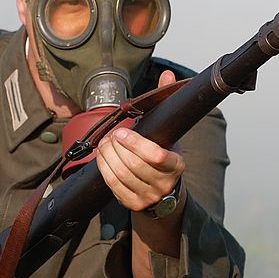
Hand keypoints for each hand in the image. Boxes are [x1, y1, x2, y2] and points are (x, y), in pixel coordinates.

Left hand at [95, 70, 184, 211]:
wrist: (161, 190)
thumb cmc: (162, 154)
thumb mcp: (167, 131)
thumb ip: (165, 103)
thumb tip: (167, 74)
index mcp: (176, 165)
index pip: (157, 156)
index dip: (135, 143)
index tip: (122, 131)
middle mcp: (164, 184)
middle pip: (133, 165)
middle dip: (117, 147)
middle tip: (111, 136)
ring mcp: (148, 196)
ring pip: (121, 174)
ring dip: (108, 156)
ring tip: (105, 144)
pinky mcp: (133, 203)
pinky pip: (113, 185)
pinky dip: (103, 168)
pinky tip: (102, 156)